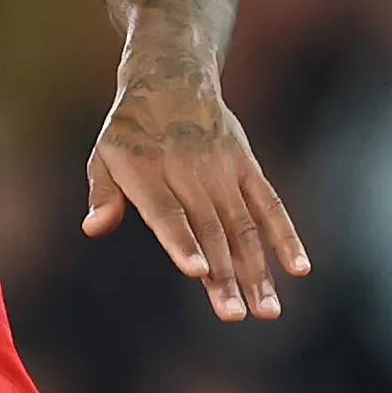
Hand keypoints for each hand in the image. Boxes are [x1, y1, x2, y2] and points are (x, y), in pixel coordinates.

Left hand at [82, 80, 313, 322]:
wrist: (173, 76)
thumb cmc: (131, 130)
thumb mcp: (104, 154)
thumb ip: (103, 194)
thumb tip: (93, 227)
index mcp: (149, 173)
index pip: (167, 213)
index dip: (182, 242)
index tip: (196, 272)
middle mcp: (190, 173)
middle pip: (210, 230)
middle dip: (224, 275)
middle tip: (233, 315)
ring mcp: (223, 170)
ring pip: (243, 226)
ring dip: (257, 270)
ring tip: (267, 311)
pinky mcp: (247, 167)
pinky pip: (269, 204)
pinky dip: (285, 235)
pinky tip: (298, 269)